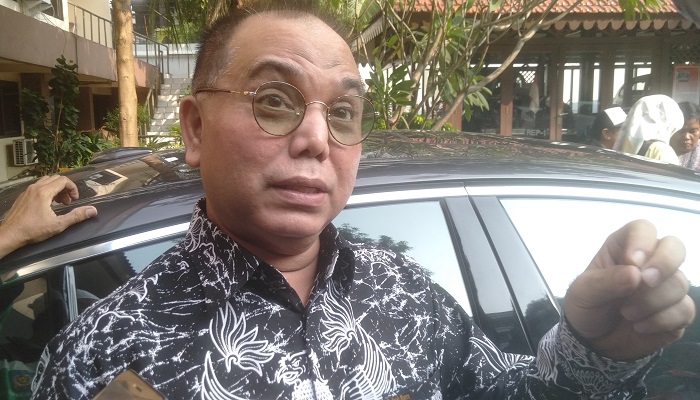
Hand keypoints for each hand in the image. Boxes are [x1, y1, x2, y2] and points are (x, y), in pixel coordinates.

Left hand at [0, 175, 96, 258]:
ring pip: (46, 181)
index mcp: (44, 192)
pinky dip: (47, 191)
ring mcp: (27, 191)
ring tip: (59, 202)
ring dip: (56, 189)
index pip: (63, 180)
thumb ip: (76, 216)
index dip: (73, 188)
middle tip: (68, 201)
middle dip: (65, 188)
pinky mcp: (22, 196)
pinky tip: (47, 205)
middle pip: (55, 178)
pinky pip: (38, 187)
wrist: (10, 234)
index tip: (75, 199)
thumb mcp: (58, 225)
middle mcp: (35, 188)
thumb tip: (92, 210)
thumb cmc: (32, 230)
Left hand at [563, 219, 694, 360]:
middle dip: (664, 264)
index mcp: (624, 248)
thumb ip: (605, 281)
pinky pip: (685, 310)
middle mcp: (650, 262)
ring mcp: (666, 286)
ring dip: (651, 302)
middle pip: (675, 247)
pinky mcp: (677, 311)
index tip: (632, 262)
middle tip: (645, 282)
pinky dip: (661, 321)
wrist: (593, 341)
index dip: (642, 242)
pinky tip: (640, 326)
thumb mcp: (584, 293)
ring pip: (680, 284)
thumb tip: (635, 273)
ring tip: (626, 313)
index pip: (643, 229)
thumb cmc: (586, 307)